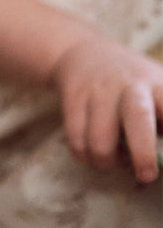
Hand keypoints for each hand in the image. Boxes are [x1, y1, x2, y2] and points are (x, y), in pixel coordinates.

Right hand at [51, 35, 162, 183]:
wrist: (86, 53)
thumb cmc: (133, 84)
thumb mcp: (158, 89)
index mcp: (158, 85)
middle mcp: (130, 85)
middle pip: (138, 117)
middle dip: (143, 152)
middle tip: (147, 175)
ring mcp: (99, 91)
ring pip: (100, 140)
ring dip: (108, 161)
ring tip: (115, 159)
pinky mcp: (74, 98)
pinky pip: (76, 139)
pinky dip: (85, 155)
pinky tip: (92, 150)